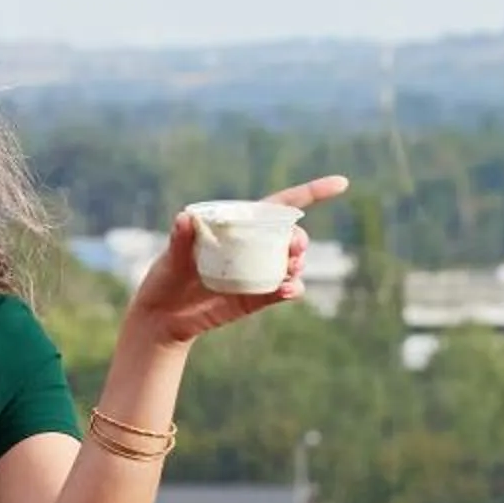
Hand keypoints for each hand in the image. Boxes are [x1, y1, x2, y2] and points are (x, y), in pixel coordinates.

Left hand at [127, 176, 349, 345]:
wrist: (162, 318)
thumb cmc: (164, 280)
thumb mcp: (170, 260)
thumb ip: (180, 241)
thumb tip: (184, 218)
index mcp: (236, 227)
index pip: (277, 207)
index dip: (311, 193)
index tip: (341, 184)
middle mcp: (251, 247)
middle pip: (289, 236)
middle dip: (299, 238)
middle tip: (293, 248)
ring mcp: (257, 273)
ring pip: (291, 263)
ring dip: (298, 263)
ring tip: (290, 267)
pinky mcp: (258, 298)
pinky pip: (283, 291)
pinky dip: (292, 289)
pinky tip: (289, 289)